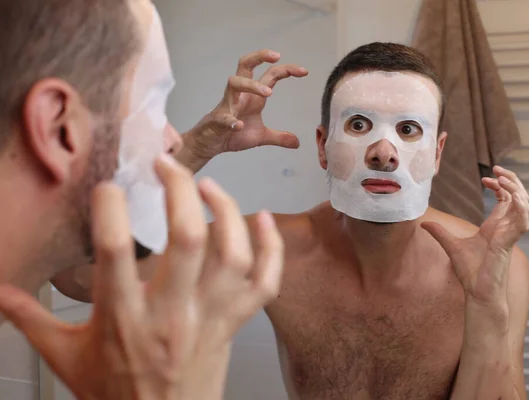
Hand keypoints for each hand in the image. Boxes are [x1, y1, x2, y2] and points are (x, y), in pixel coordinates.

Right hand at [0, 156, 282, 399]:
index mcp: (124, 320)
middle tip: (166, 165)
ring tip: (208, 186)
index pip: (114, 254)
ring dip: (226, 211)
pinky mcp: (236, 323)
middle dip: (180, 190)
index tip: (108, 188)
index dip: (111, 210)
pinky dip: (272, 248)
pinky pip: (266, 282)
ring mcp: (211, 317)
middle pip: (187, 240)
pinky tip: (264, 219)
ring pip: (233, 255)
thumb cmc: (117, 394)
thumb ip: (32, 320)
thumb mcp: (66, 357)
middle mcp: (172, 314)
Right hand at [186, 49, 307, 160]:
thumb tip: (297, 143)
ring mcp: (227, 105)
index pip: (270, 75)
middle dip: (260, 56)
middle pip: (246, 65)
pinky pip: (223, 116)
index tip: (304, 71)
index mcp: (252, 96)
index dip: (286, 70)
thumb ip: (278, 137)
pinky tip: (239, 125)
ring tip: (268, 93)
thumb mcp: (260, 136)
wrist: (210, 144)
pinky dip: (231, 120)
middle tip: (277, 56)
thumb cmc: (232, 134)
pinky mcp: (217, 119)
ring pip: (234, 83)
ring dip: (251, 85)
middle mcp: (240, 95)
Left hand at [422, 166, 528, 305]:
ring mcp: (510, 234)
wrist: (477, 292)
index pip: (506, 198)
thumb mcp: (451, 245)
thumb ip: (440, 232)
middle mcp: (505, 227)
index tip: (486, 177)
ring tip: (503, 178)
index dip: (500, 185)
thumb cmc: (470, 272)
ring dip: (517, 189)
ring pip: (525, 205)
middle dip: (512, 180)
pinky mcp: (510, 242)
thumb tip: (424, 223)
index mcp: (495, 226)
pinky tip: (512, 197)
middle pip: (519, 196)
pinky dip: (520, 207)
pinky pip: (523, 221)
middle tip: (498, 169)